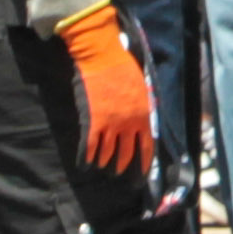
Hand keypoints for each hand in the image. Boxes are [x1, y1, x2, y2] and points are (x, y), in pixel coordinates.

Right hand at [55, 0, 156, 176]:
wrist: (103, 58)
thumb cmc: (123, 68)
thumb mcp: (141, 87)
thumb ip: (143, 105)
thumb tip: (146, 117)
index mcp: (143, 115)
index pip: (147, 146)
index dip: (143, 163)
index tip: (141, 175)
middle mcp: (129, 123)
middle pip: (126, 154)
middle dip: (123, 168)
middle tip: (120, 175)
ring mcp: (110, 124)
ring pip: (107, 154)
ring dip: (105, 163)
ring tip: (104, 167)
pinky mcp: (92, 121)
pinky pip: (90, 147)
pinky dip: (87, 158)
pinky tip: (85, 164)